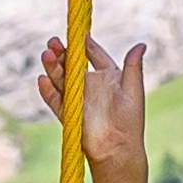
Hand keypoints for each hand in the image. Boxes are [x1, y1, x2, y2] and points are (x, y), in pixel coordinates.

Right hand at [33, 31, 153, 180]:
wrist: (118, 150)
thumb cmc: (130, 122)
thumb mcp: (133, 91)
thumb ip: (133, 67)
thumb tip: (141, 44)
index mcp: (108, 78)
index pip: (95, 55)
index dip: (86, 44)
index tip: (78, 32)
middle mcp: (91, 86)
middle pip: (73, 64)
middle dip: (63, 53)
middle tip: (53, 42)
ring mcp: (78, 99)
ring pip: (61, 78)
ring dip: (53, 67)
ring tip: (47, 55)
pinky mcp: (68, 113)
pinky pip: (54, 100)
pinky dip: (48, 91)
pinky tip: (42, 80)